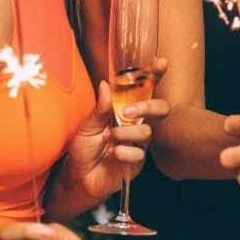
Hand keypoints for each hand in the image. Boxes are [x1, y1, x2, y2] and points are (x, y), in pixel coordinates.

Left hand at [60, 80, 168, 202]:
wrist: (78, 176)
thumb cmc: (84, 148)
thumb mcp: (87, 125)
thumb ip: (100, 107)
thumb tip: (106, 84)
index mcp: (125, 110)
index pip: (144, 91)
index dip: (155, 76)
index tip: (161, 62)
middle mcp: (136, 125)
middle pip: (161, 109)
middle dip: (148, 106)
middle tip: (127, 112)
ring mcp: (139, 144)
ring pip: (146, 132)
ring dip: (124, 134)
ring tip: (108, 138)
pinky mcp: (137, 163)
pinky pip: (139, 155)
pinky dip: (122, 153)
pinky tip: (112, 155)